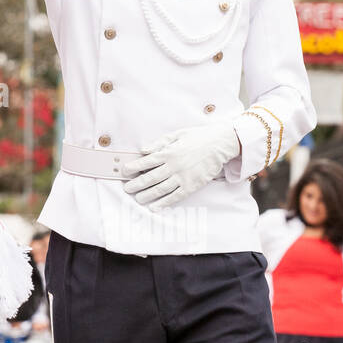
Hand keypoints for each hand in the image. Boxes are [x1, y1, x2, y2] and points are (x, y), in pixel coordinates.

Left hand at [121, 120, 240, 209]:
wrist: (219, 144)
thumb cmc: (198, 137)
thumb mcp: (177, 135)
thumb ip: (159, 143)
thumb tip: (143, 150)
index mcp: (168, 152)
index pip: (146, 162)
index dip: (133, 167)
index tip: (124, 171)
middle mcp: (174, 166)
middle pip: (150, 178)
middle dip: (136, 184)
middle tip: (127, 188)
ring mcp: (182, 177)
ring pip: (160, 189)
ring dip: (147, 195)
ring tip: (137, 199)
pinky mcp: (191, 186)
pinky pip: (175, 197)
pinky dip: (164, 203)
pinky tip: (154, 207)